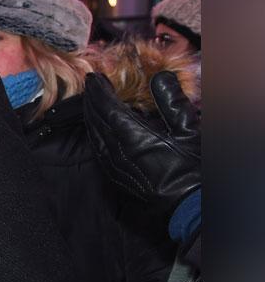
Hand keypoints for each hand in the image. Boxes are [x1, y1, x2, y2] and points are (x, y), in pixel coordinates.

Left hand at [83, 71, 199, 215]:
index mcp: (134, 138)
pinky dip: (94, 135)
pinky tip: (96, 131)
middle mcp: (118, 152)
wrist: (188, 204)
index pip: (108, 108)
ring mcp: (114, 166)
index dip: (99, 91)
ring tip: (91, 103)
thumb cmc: (192, 168)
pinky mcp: (115, 177)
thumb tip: (161, 77)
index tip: (95, 78)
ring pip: (94, 136)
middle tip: (91, 86)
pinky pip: (97, 152)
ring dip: (90, 117)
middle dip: (91, 101)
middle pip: (96, 121)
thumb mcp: (189, 131)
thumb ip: (173, 103)